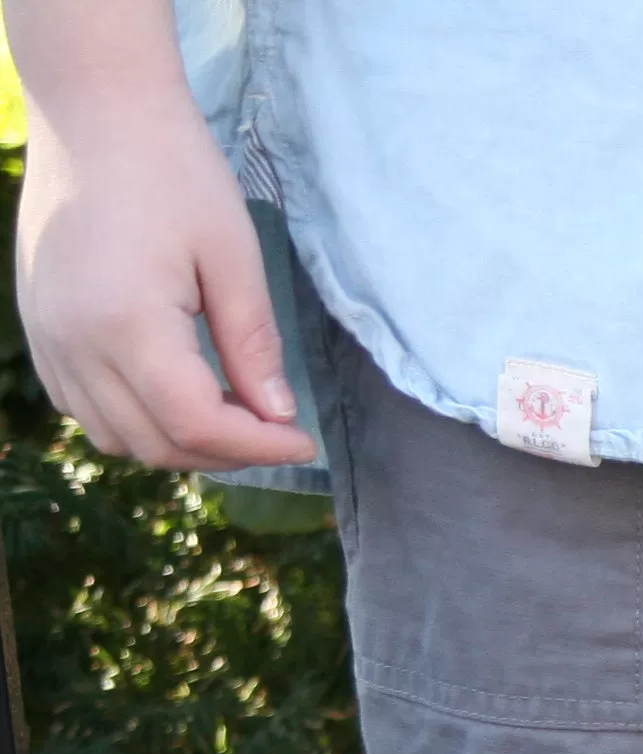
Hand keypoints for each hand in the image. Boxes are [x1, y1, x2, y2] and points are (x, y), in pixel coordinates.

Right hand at [14, 92, 311, 471]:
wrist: (95, 112)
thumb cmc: (173, 171)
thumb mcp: (234, 256)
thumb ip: (254, 344)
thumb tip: (279, 415)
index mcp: (126, 323)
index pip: (195, 425)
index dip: (258, 448)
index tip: (305, 440)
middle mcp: (73, 340)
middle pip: (154, 443)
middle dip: (223, 452)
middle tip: (275, 427)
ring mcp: (47, 335)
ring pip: (113, 435)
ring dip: (177, 441)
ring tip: (230, 411)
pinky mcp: (37, 324)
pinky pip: (81, 404)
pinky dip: (132, 417)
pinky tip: (177, 390)